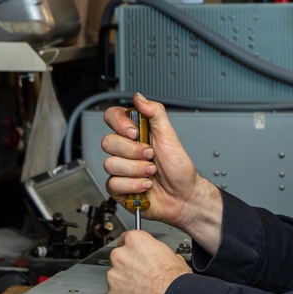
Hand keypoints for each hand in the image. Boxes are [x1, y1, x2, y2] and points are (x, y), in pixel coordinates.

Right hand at [101, 93, 211, 229]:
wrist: (184, 196)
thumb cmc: (179, 168)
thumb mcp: (170, 136)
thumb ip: (155, 113)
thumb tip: (139, 97)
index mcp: (135, 134)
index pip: (112, 117)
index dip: (119, 123)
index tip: (134, 132)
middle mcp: (125, 150)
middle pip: (108, 142)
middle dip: (134, 151)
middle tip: (151, 156)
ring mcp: (121, 169)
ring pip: (111, 164)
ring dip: (137, 170)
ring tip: (152, 173)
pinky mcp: (119, 188)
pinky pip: (113, 183)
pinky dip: (134, 185)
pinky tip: (146, 185)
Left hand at [106, 229, 190, 293]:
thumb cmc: (175, 281)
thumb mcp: (174, 257)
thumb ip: (157, 253)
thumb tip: (158, 259)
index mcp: (135, 241)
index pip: (126, 238)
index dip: (134, 249)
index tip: (138, 255)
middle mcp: (120, 257)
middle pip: (119, 258)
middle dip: (128, 266)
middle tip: (143, 275)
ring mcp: (113, 278)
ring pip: (116, 278)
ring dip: (125, 283)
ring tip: (143, 291)